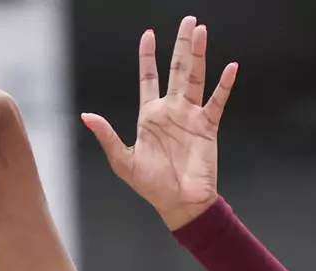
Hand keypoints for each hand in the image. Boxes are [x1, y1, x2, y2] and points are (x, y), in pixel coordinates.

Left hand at [81, 17, 237, 229]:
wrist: (179, 203)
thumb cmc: (151, 186)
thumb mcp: (123, 161)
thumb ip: (107, 136)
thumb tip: (86, 116)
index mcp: (150, 115)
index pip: (148, 78)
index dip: (148, 57)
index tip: (148, 35)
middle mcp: (171, 111)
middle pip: (176, 70)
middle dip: (180, 45)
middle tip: (187, 21)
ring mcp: (191, 116)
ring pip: (196, 78)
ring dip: (199, 55)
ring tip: (201, 32)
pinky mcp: (207, 127)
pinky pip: (217, 101)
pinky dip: (223, 85)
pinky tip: (229, 67)